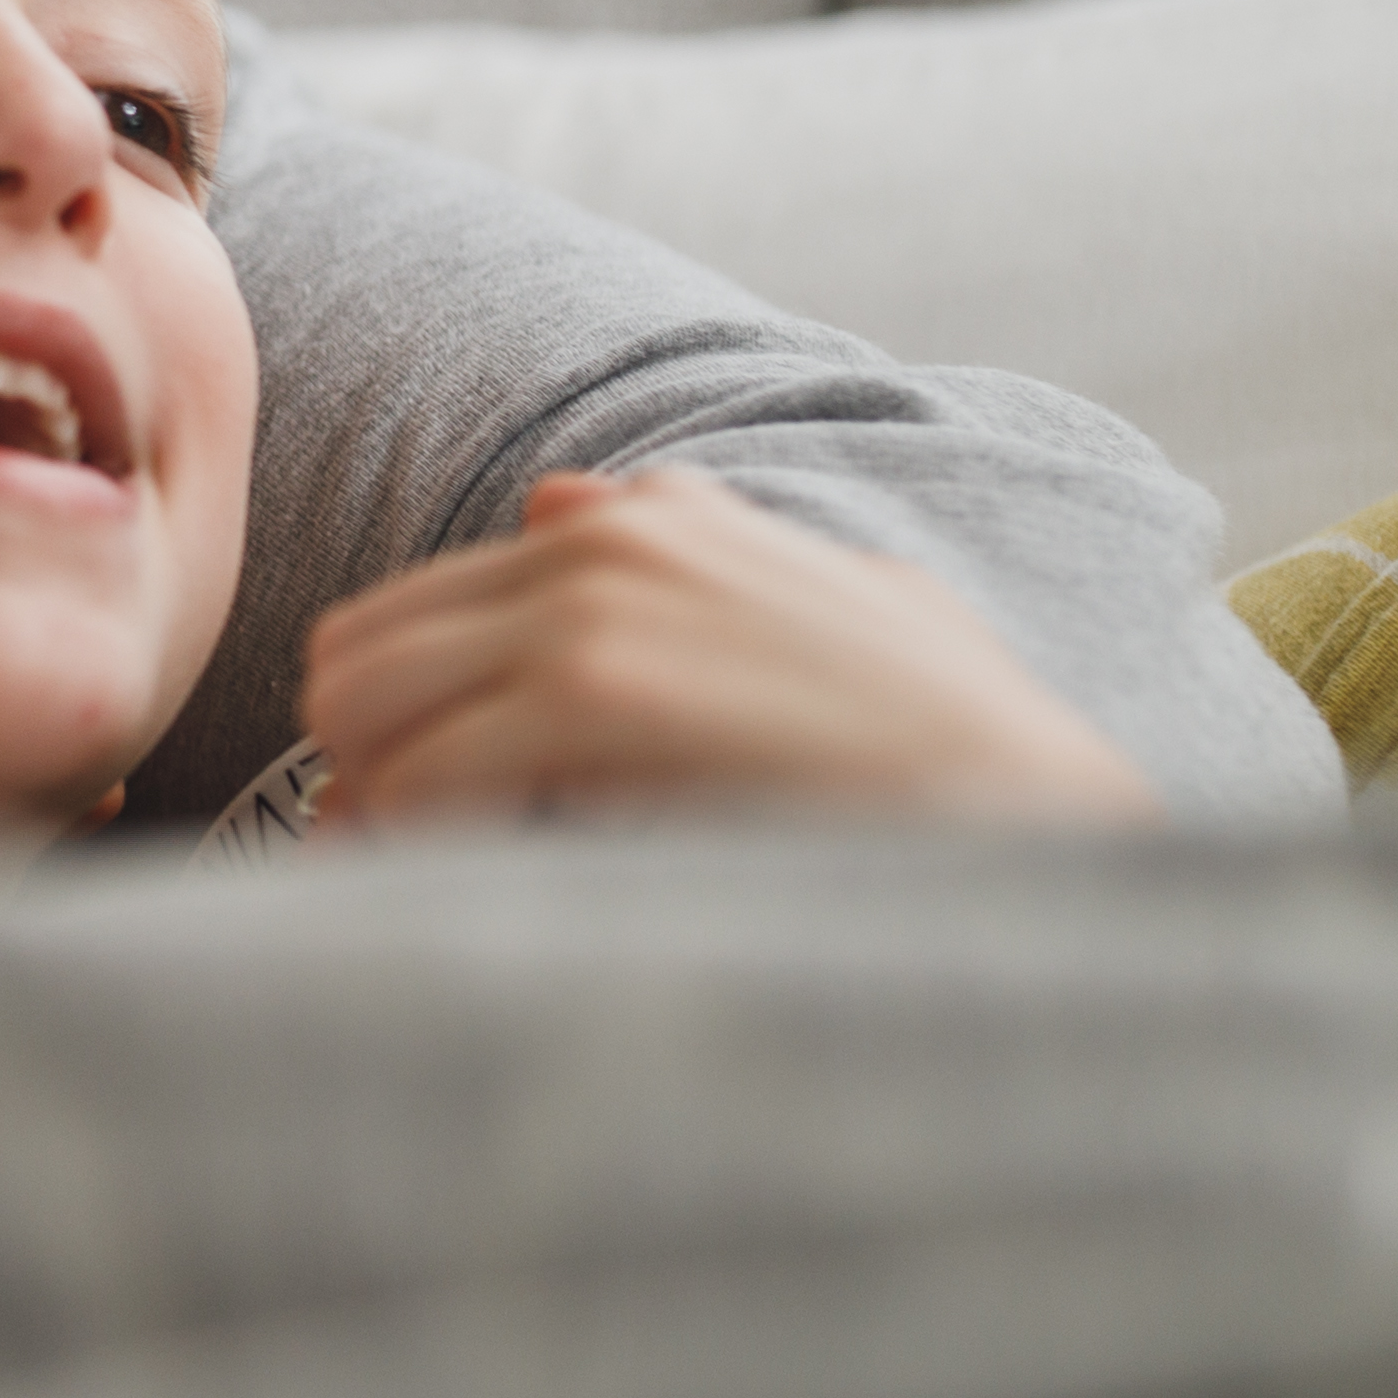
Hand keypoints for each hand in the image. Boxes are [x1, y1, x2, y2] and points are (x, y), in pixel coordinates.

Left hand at [301, 470, 1156, 826]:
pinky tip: (465, 896)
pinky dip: (413, 843)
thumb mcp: (833, 600)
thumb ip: (699, 548)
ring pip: (364, 706)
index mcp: (647, 515)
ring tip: (424, 893)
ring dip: (374, 810)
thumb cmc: (948, 739)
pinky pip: (422, 770)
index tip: (401, 813)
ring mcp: (593, 604)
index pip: (418, 610)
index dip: (391, 722)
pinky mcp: (596, 690)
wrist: (1041, 809)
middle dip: (356, 763)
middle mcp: (602, 535)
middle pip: (360, 652)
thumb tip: (553, 502)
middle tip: (390, 866)